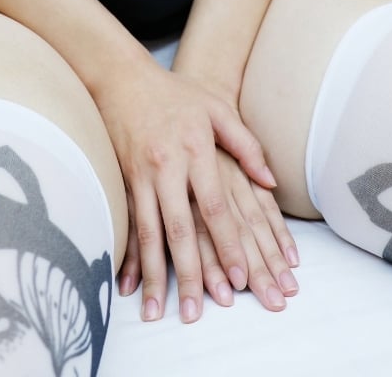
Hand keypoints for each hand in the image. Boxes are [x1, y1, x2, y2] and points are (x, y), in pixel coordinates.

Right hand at [95, 61, 280, 322]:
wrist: (121, 77)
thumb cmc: (176, 94)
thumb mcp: (216, 108)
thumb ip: (246, 144)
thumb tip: (270, 182)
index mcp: (195, 150)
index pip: (215, 206)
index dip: (227, 244)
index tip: (239, 279)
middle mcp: (167, 167)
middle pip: (181, 230)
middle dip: (190, 275)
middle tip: (198, 313)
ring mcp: (140, 176)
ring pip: (149, 235)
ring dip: (154, 276)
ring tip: (156, 312)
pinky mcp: (121, 181)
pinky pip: (125, 226)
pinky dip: (126, 258)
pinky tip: (127, 286)